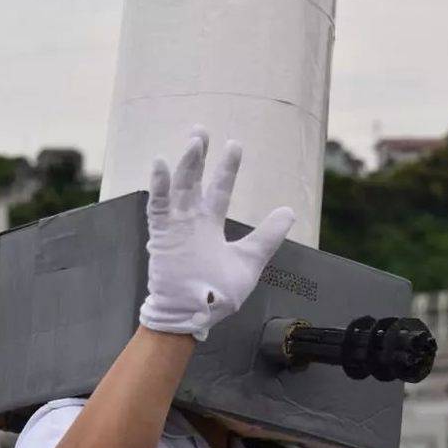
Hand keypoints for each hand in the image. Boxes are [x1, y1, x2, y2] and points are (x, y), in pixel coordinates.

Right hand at [138, 127, 295, 340]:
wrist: (196, 317)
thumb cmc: (219, 295)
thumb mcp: (250, 261)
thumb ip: (267, 236)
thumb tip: (289, 211)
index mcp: (210, 226)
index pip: (219, 190)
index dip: (226, 168)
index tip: (234, 144)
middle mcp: (192, 223)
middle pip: (194, 181)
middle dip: (197, 156)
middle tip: (200, 130)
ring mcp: (176, 228)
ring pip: (179, 189)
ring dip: (185, 164)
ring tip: (194, 141)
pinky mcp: (162, 237)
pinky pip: (158, 207)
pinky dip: (159, 185)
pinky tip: (160, 163)